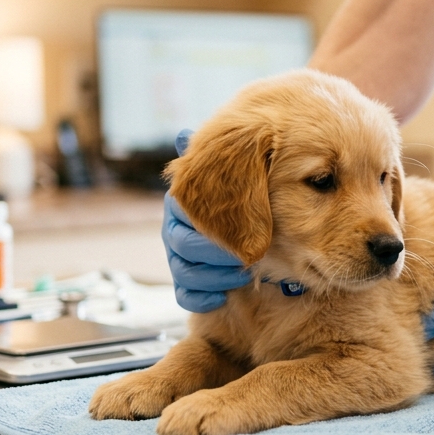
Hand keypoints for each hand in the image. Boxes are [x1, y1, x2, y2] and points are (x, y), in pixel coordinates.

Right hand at [163, 129, 252, 311]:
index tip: (244, 226)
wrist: (258, 229)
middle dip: (218, 252)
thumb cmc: (245, 200)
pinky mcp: (186, 284)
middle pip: (184, 245)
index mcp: (182, 202)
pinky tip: (224, 296)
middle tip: (250, 253)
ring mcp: (178, 258)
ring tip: (245, 273)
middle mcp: (175, 229)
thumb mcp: (238, 176)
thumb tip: (181, 136)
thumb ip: (218, 162)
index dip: (213, 222)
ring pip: (185, 272)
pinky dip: (204, 298)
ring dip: (216, 276)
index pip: (184, 212)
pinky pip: (184, 296)